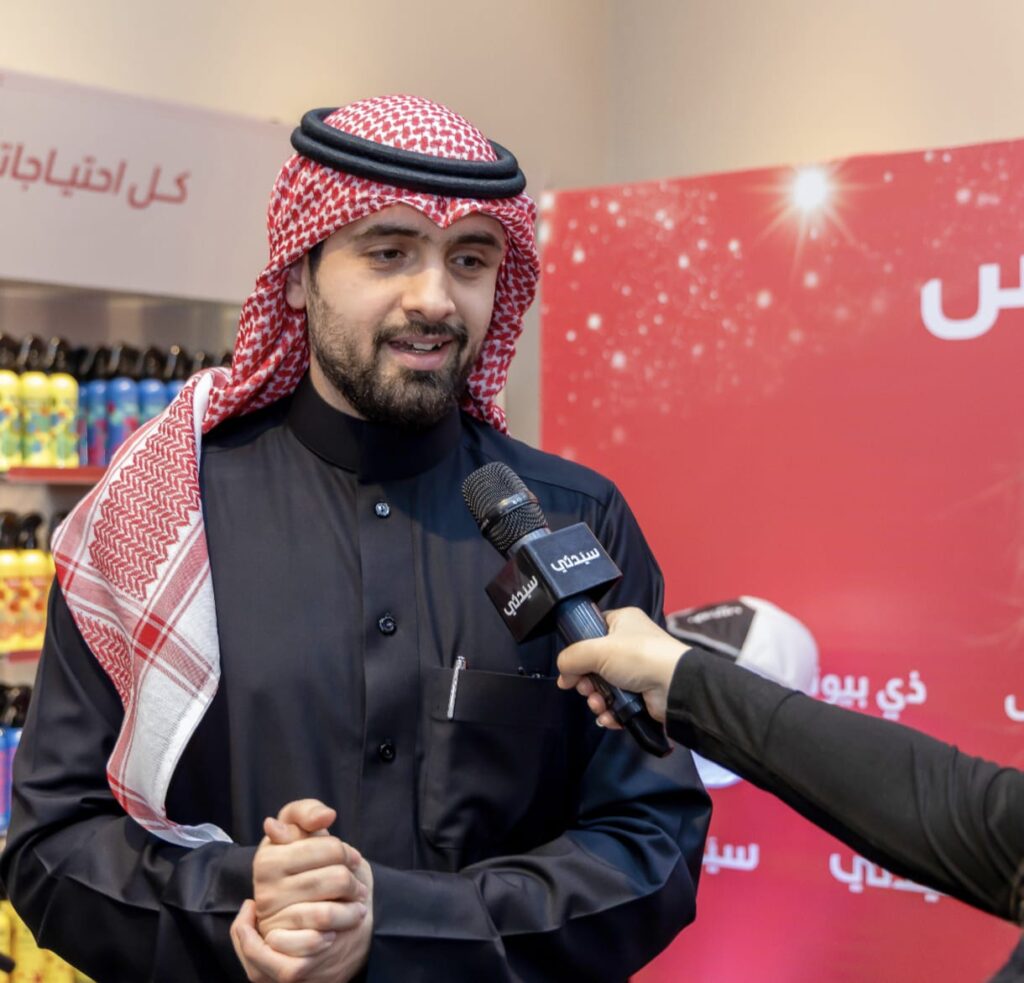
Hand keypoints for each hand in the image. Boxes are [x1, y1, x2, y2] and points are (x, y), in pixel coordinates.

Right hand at [231, 799, 372, 981]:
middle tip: (358, 888)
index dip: (348, 853)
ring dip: (352, 912)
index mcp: (268, 859)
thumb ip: (306, 814)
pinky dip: (333, 934)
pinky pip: (313, 943)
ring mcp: (270, 920)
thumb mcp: (298, 831)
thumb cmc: (299, 861)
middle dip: (354, 883)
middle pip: (334, 880)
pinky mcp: (279, 950)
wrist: (288, 911)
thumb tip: (326, 816)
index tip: (353, 859)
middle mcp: (265, 891)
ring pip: (327, 913)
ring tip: (358, 907)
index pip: (329, 849)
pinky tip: (338, 930)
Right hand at [556, 607, 686, 724]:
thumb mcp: (597, 649)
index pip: (592, 629)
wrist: (674, 686)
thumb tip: (563, 674)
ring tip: (598, 704)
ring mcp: (636, 670)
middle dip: (585, 681)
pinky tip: (607, 716)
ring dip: (596, 699)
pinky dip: (609, 711)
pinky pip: (616, 703)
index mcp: (622, 622)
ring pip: (603, 686)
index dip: (578, 649)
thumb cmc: (639, 656)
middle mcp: (629, 644)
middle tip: (585, 688)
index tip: (570, 666)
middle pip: (594, 663)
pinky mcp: (641, 694)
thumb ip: (571, 658)